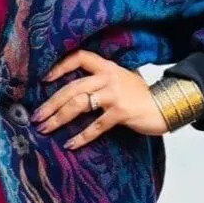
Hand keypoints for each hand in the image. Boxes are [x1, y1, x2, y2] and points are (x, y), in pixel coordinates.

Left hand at [32, 50, 166, 149]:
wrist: (167, 105)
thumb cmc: (141, 96)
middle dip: (51, 103)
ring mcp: (115, 94)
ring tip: (45, 128)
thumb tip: (73, 92)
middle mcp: (109, 77)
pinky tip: (70, 144)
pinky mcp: (121, 112)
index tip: (44, 79)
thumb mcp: (121, 80)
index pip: (79, 57)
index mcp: (107, 67)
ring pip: (79, 104)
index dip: (60, 66)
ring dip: (59, 118)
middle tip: (36, 116)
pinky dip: (82, 137)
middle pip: (72, 87)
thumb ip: (101, 81)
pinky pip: (96, 126)